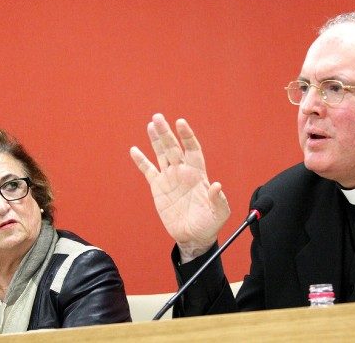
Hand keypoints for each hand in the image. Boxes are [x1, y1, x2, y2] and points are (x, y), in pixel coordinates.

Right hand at [130, 113, 230, 261]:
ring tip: (151, 124)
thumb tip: (216, 185)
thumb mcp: (219, 213)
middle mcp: (183, 172)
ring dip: (156, 140)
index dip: (187, 136)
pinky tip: (134, 150)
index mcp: (198, 174)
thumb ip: (218, 199)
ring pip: (161, 154)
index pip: (192, 149)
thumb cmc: (209, 223)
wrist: (193, 236)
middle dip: (166, 132)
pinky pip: (148, 171)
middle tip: (158, 117)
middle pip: (173, 148)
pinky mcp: (158, 188)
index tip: (180, 122)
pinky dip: (141, 161)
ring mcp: (170, 178)